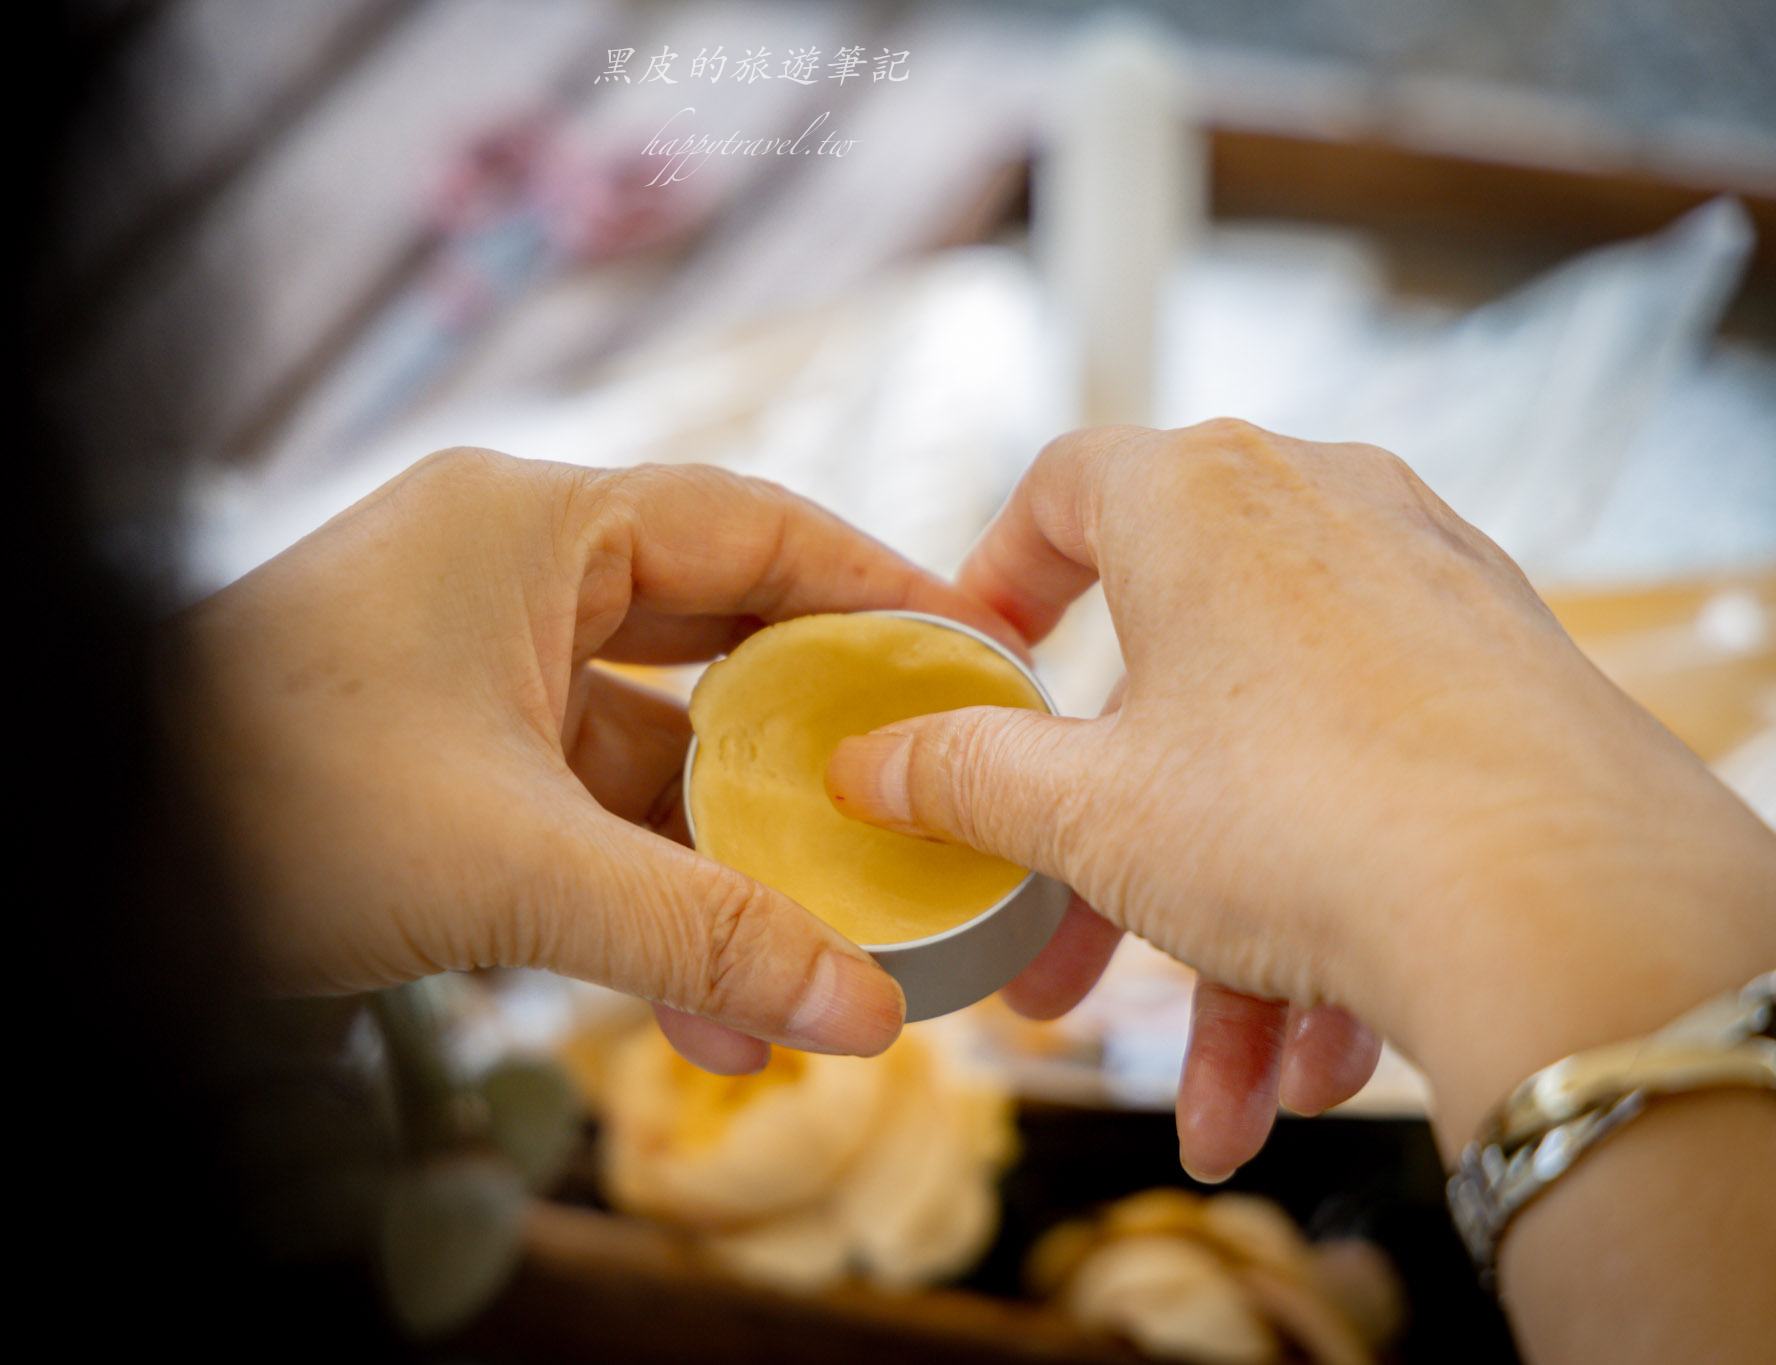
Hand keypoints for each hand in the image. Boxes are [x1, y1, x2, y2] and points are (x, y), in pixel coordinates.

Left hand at [171, 448, 1024, 1072]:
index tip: (975, 653)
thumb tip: (864, 1015)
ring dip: (728, 849)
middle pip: (716, 634)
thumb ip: (700, 933)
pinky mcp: (443, 748)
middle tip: (927, 796)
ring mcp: (471, 660)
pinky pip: (581, 803)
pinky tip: (704, 1002)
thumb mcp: (511, 869)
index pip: (753, 529)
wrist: (92, 858)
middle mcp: (507, 571)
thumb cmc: (269, 805)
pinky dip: (643, 883)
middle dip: (816, 738)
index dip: (877, 589)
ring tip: (827, 950)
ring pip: (650, 741)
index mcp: (531, 526)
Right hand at [827, 420, 1775, 1167]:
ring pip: (1272, 770)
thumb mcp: (1087, 811)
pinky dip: (1330, 918)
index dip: (998, 581)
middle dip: (1105, 855)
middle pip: (1164, 682)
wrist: (1570, 916)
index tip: (976, 678)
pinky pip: (1372, 789)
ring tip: (1220, 1087)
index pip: (1063, 486)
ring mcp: (1427, 589)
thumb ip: (959, 775)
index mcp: (1200, 496)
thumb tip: (868, 764)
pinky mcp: (1504, 679)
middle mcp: (1322, 509)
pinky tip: (1314, 1063)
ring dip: (1225, 939)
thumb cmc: (1306, 820)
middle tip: (1059, 959)